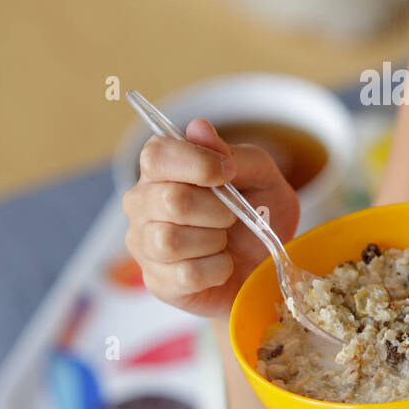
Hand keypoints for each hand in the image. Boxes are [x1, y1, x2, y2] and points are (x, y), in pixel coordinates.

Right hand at [123, 118, 299, 318]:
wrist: (267, 264)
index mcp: (162, 168)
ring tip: (224, 240)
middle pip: (171, 200)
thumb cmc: (258, 213)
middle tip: (233, 216)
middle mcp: (142, 203)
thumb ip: (234, 153)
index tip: (228, 173)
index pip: (157, 155)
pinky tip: (221, 264)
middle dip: (218, 209)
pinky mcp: (158, 281)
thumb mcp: (262, 177)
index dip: (197, 163)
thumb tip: (198, 127)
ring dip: (215, 240)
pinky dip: (217, 269)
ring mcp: (144, 244)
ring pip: (171, 240)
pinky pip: (186, 274)